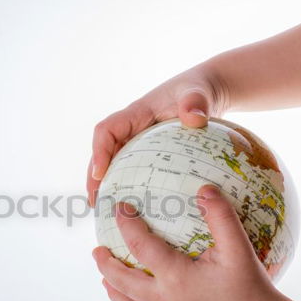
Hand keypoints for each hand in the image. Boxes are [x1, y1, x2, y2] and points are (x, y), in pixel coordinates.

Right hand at [87, 66, 228, 205]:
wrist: (205, 93)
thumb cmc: (199, 90)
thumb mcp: (199, 93)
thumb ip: (196, 102)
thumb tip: (194, 118)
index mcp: (137, 113)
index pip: (107, 130)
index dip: (99, 151)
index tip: (100, 174)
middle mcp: (131, 128)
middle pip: (103, 152)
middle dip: (95, 177)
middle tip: (95, 203)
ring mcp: (137, 141)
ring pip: (113, 163)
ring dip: (106, 185)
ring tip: (105, 210)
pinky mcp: (147, 152)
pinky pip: (130, 169)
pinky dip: (126, 186)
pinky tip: (132, 209)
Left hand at [92, 185, 284, 300]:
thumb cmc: (252, 290)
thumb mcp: (238, 249)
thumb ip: (221, 217)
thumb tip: (205, 189)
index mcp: (175, 277)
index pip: (140, 246)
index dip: (127, 224)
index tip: (119, 208)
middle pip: (122, 282)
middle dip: (105, 265)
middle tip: (96, 251)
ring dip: (114, 292)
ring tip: (106, 281)